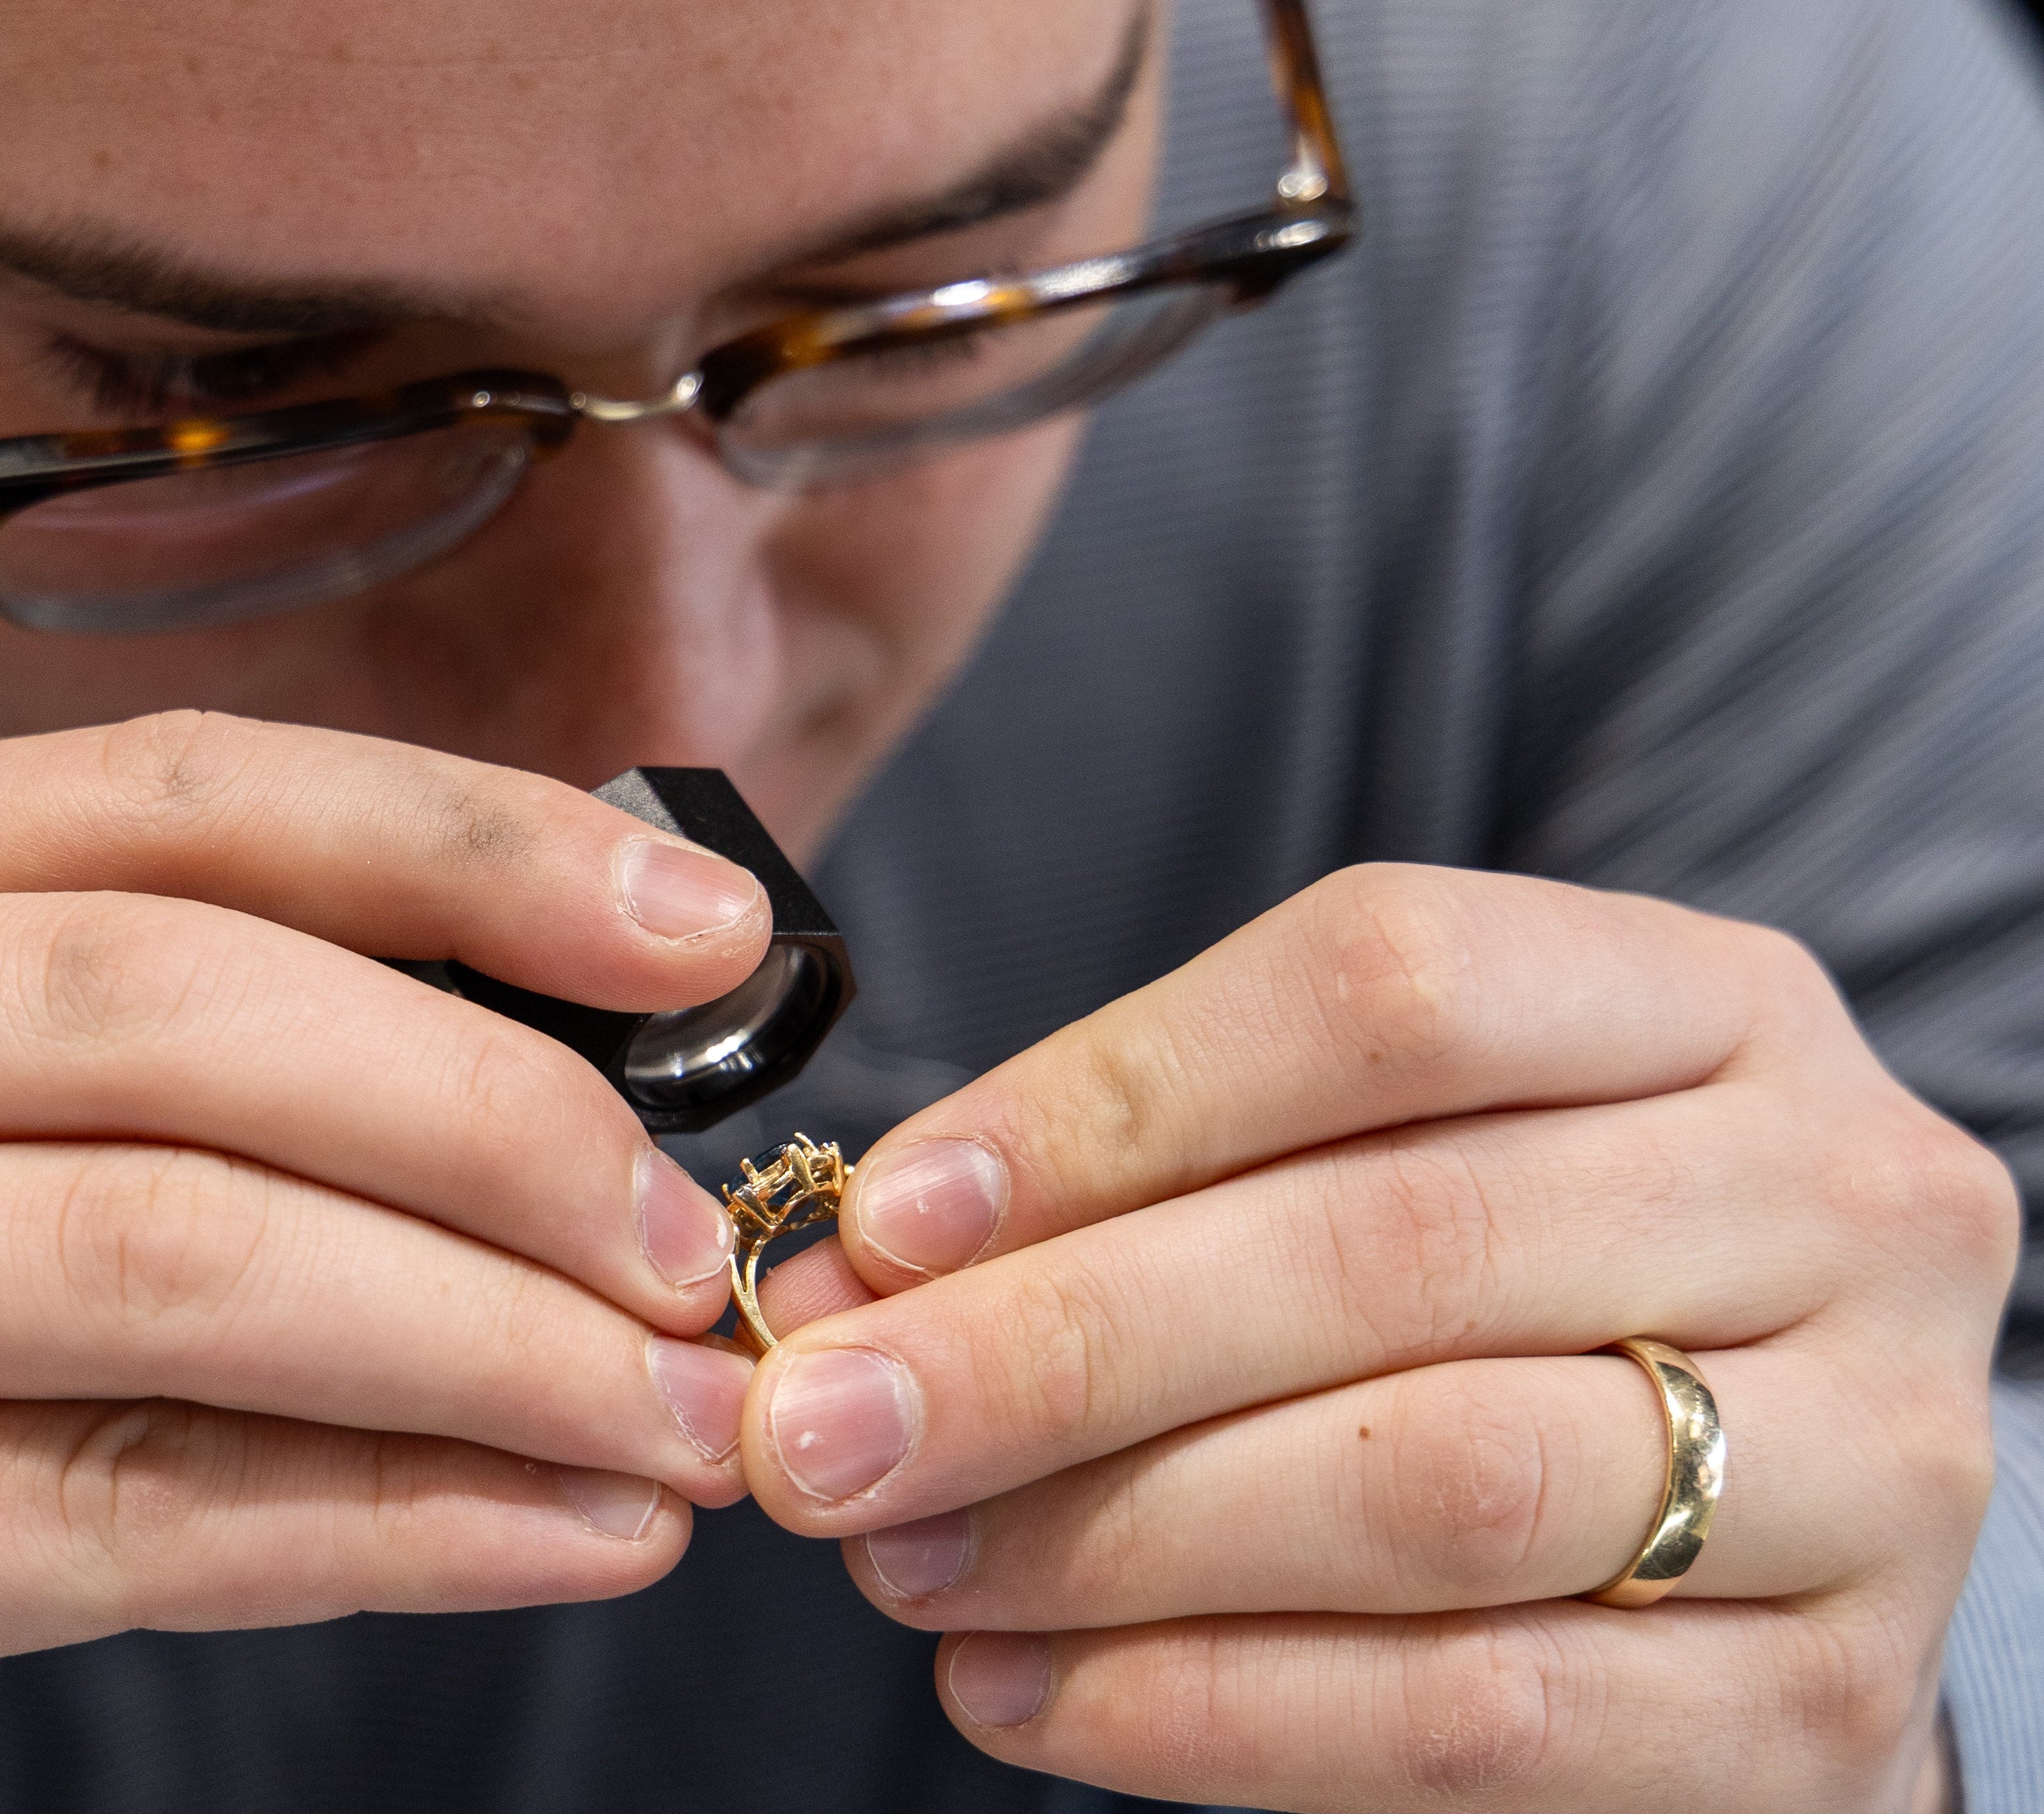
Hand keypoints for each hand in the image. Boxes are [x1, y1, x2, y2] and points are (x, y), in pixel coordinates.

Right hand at [0, 713, 769, 1810]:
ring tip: (676, 1407)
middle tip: (689, 1233)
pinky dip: (392, 1521)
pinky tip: (562, 1534)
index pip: (163, 796)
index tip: (700, 917)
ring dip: (485, 1338)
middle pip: (182, 1005)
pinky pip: (129, 1509)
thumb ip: (144, 1090)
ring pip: (176, 1255)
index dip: (459, 838)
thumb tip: (559, 1091)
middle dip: (497, 1108)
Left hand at [739, 866, 2018, 1812]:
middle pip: (1392, 1244)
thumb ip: (1162, 1167)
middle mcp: (1835, 1194)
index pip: (1382, 985)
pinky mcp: (1839, 1708)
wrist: (1779, 1477)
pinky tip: (1028, 1694)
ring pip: (1435, 1485)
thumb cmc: (1512, 1254)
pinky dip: (1219, 1714)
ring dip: (1114, 1535)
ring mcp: (1877, 1457)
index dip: (1109, 1097)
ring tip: (904, 1559)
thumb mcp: (1384, 1134)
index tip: (882, 1214)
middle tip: (826, 1421)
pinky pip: (1485, 1718)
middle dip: (1058, 1342)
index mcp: (1707, 995)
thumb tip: (868, 1259)